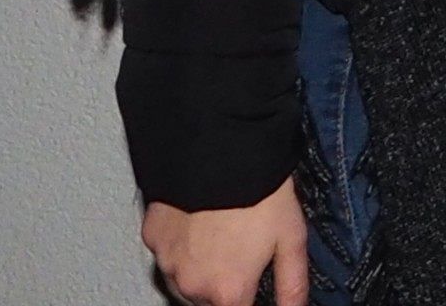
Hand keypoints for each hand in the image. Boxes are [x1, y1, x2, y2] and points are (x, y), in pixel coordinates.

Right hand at [142, 178, 308, 305]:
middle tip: (242, 248)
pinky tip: (198, 219)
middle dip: (225, 283)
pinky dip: (180, 242)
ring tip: (222, 230)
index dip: (246, 297)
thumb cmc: (261, 194)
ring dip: (200, 266)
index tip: (250, 281)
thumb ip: (292, 285)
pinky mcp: (152, 238)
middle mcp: (191, 285)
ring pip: (184, 277)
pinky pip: (167, 250)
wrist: (223, 154)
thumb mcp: (292, 238)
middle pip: (208, 298)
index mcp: (227, 290)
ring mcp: (166, 263)